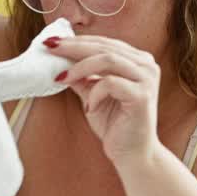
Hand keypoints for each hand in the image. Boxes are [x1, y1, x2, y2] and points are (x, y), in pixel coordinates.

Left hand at [49, 36, 160, 165]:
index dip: (77, 41)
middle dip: (73, 47)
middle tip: (50, 48)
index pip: (103, 43)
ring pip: (107, 59)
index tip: (52, 42)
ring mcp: (146, 78)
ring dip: (79, 67)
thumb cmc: (115, 125)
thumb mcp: (92, 95)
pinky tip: (89, 107)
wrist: (132, 155)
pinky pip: (110, 83)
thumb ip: (81, 78)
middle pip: (104, 47)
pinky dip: (94, 92)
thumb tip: (59, 61)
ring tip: (61, 78)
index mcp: (136, 61)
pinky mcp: (142, 95)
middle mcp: (146, 65)